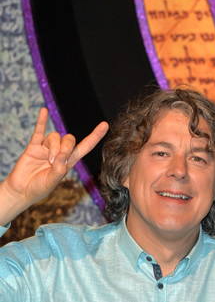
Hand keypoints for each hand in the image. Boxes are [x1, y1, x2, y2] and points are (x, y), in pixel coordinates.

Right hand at [0, 108, 107, 223]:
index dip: (95, 136)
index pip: (86, 146)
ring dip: (53, 147)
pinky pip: (38, 131)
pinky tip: (44, 110)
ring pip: (55, 137)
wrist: (21, 190)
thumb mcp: (52, 182)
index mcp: (69, 161)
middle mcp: (60, 153)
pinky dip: (42, 121)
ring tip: (48, 161)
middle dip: (65, 148)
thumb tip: (62, 158)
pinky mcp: (33, 147)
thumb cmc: (39, 188)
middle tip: (56, 161)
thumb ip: (59, 171)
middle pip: (69, 139)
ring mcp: (46, 149)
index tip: (105, 125)